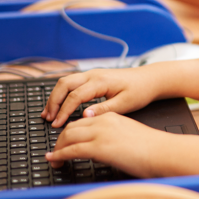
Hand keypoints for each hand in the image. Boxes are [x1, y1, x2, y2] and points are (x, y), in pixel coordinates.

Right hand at [42, 67, 156, 125]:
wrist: (150, 79)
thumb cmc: (140, 91)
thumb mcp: (125, 104)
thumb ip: (104, 110)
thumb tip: (84, 116)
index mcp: (101, 81)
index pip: (75, 96)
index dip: (64, 111)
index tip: (57, 124)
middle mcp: (94, 74)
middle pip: (64, 84)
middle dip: (53, 101)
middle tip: (48, 118)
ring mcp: (92, 74)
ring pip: (66, 81)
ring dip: (55, 96)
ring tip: (49, 113)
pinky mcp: (93, 77)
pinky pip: (72, 82)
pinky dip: (62, 93)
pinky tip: (60, 104)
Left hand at [45, 113, 164, 176]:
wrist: (163, 152)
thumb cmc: (152, 148)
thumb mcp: (129, 136)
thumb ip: (113, 138)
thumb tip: (101, 151)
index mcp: (112, 117)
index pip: (82, 120)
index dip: (69, 132)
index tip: (63, 142)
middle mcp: (104, 121)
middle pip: (72, 126)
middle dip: (59, 139)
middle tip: (54, 152)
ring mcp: (101, 133)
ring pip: (68, 136)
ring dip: (57, 148)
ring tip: (53, 159)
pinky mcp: (99, 147)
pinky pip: (71, 149)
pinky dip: (59, 155)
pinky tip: (55, 160)